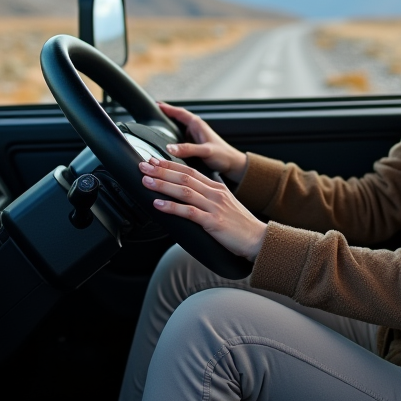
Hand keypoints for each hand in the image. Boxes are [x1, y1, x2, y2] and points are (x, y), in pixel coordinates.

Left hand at [140, 157, 267, 259]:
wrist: (258, 239)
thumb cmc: (240, 225)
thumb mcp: (225, 205)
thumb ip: (208, 198)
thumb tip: (188, 196)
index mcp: (217, 188)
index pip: (190, 171)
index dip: (170, 165)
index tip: (154, 160)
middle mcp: (215, 193)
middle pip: (184, 177)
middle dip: (161, 170)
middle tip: (143, 165)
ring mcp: (214, 207)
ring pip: (184, 191)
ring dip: (163, 185)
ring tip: (146, 181)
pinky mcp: (213, 222)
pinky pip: (189, 212)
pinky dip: (172, 207)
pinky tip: (158, 204)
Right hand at [158, 102, 248, 181]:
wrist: (233, 165)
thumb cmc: (223, 156)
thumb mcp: (205, 152)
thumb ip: (188, 149)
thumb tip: (169, 148)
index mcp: (198, 125)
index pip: (179, 112)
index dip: (167, 108)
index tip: (155, 104)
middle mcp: (195, 128)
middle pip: (177, 118)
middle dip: (165, 114)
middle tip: (151, 113)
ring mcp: (194, 136)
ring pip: (177, 128)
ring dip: (167, 126)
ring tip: (154, 126)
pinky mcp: (193, 145)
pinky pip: (179, 137)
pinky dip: (171, 137)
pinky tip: (164, 141)